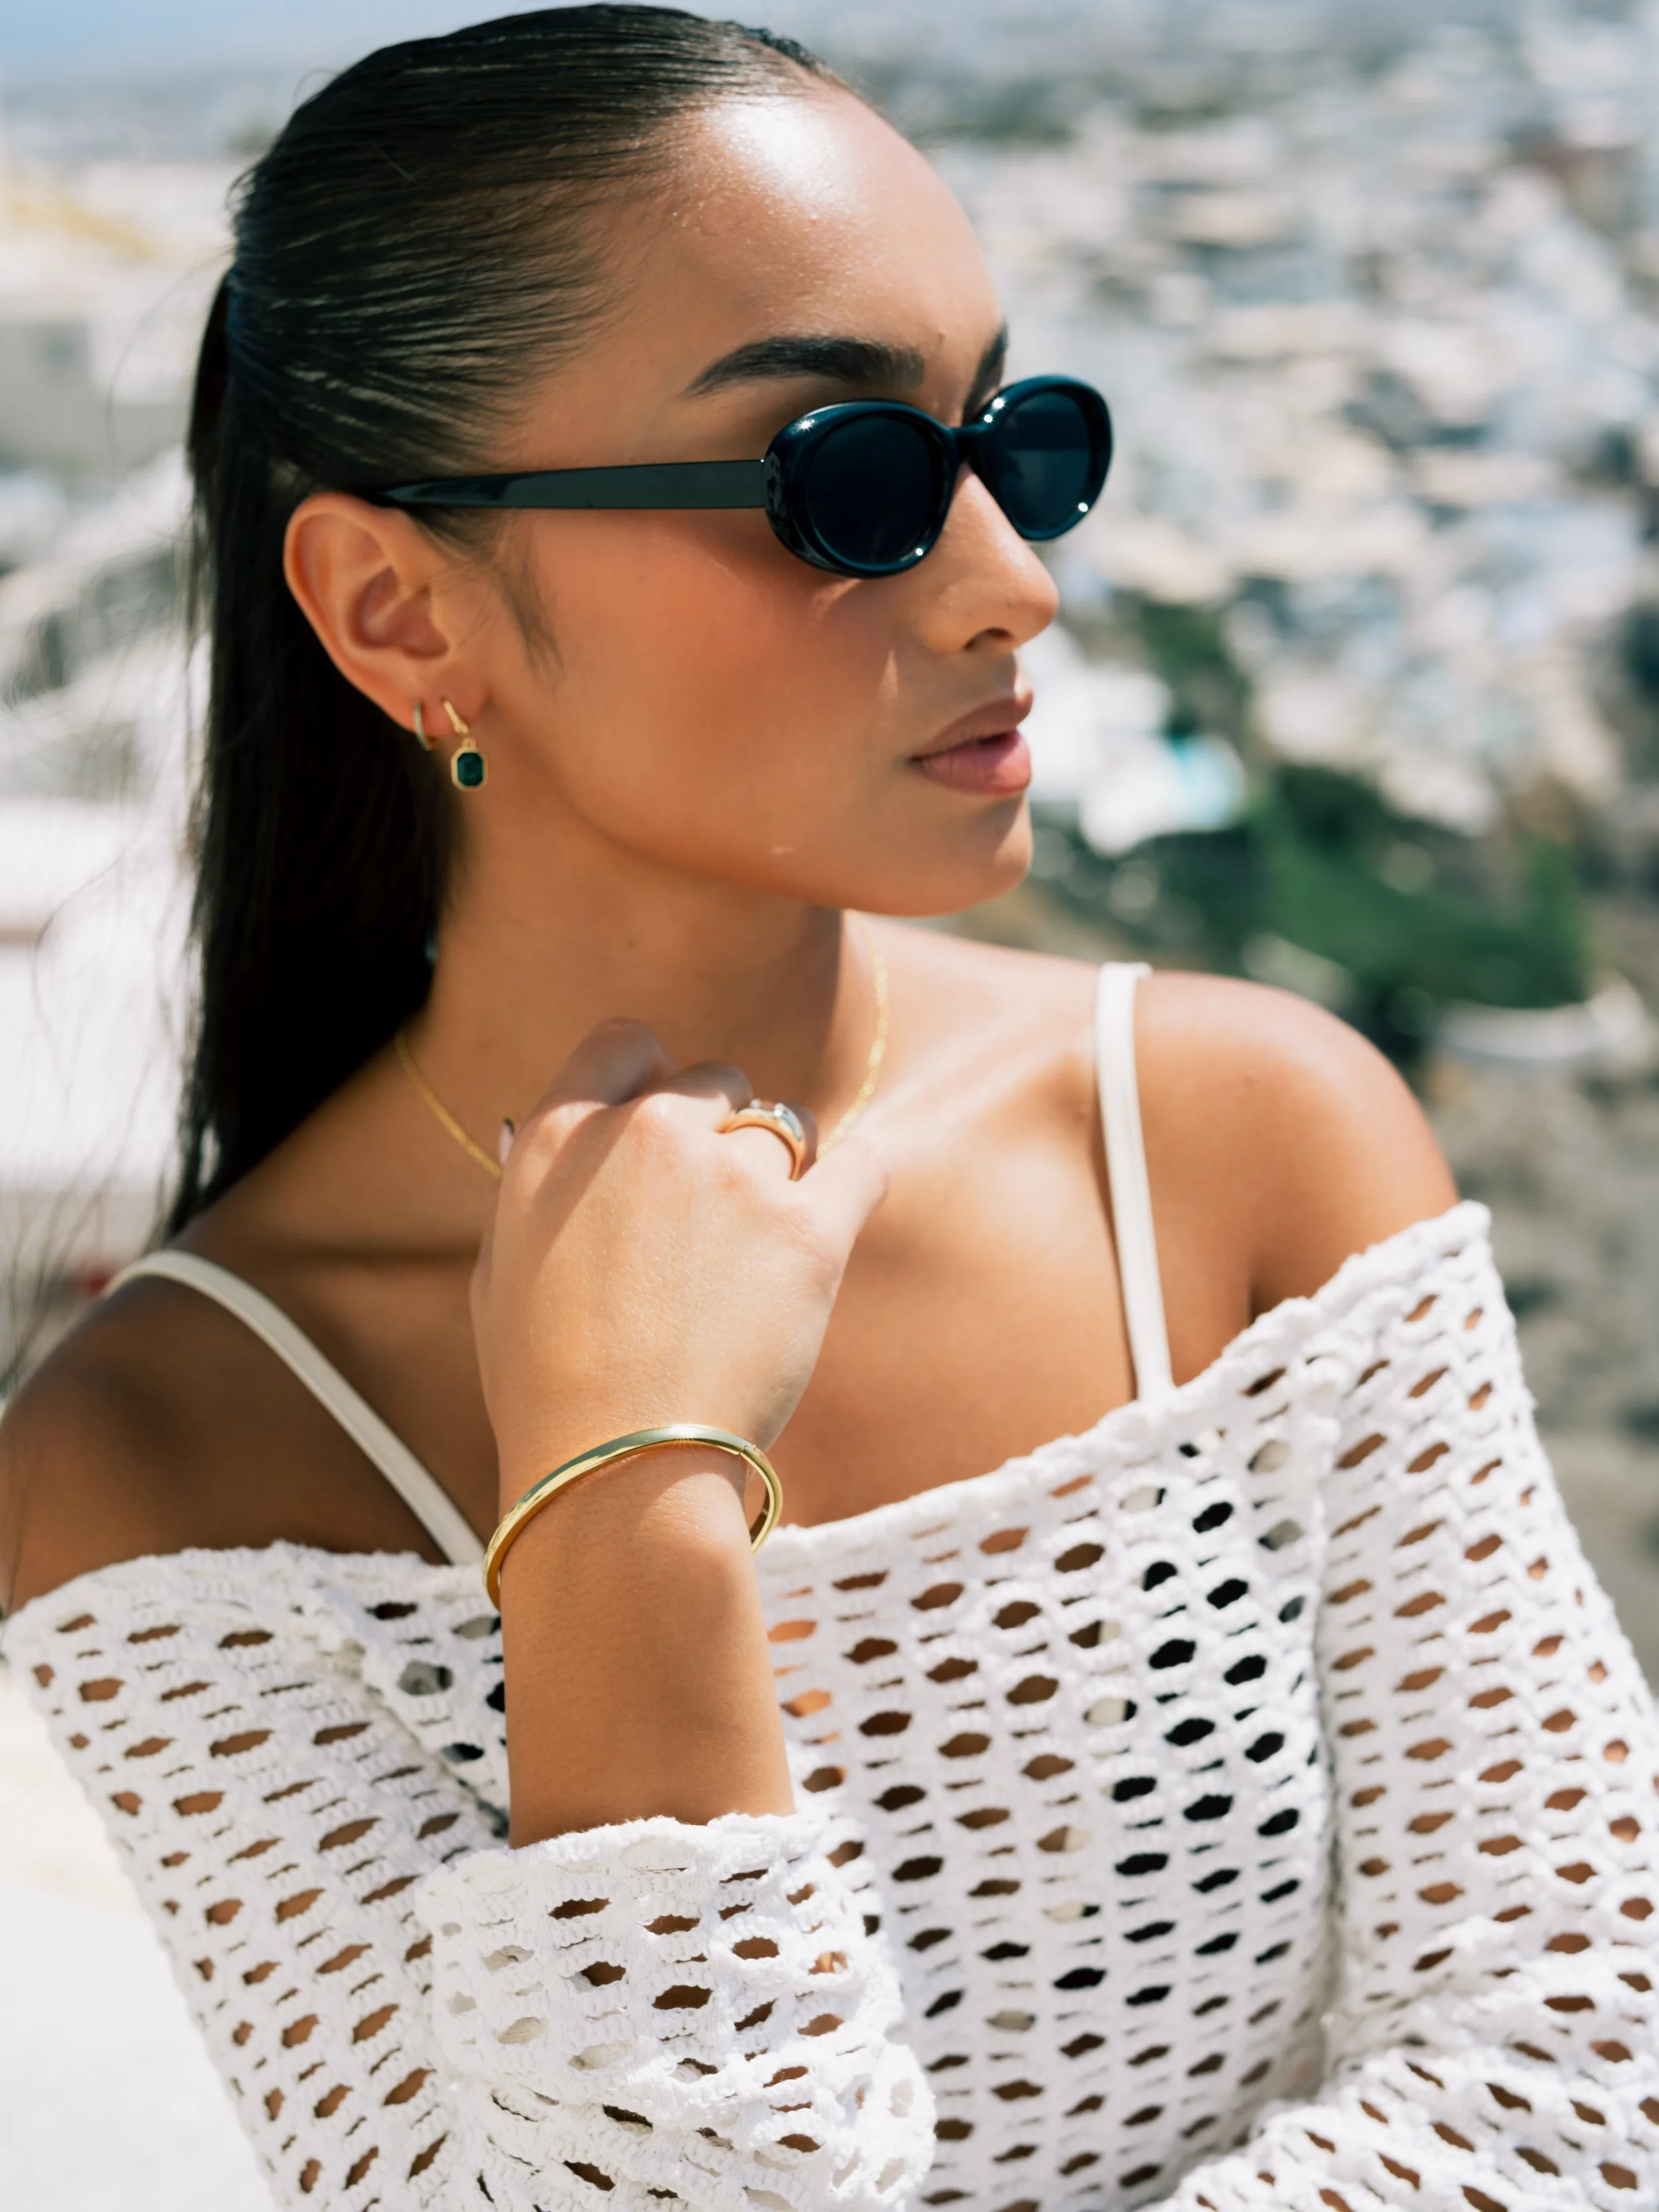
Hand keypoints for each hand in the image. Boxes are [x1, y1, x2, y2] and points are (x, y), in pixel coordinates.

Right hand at [471, 1017, 886, 1510]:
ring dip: (784, 1170)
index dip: (652, 1077)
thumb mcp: (499, 1276)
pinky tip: (851, 1198)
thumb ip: (531, 1191)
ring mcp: (731, 1176)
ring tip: (764, 1248)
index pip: (625, 1042)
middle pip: (713, 1082)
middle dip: (720, 1131)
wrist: (618, 1471)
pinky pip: (863, 1162)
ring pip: (786, 1127)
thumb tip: (543, 1133)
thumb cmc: (547, 1391)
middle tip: (715, 1216)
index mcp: (557, 1139)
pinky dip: (859, 1177)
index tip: (667, 1125)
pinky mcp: (808, 1229)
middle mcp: (643, 1136)